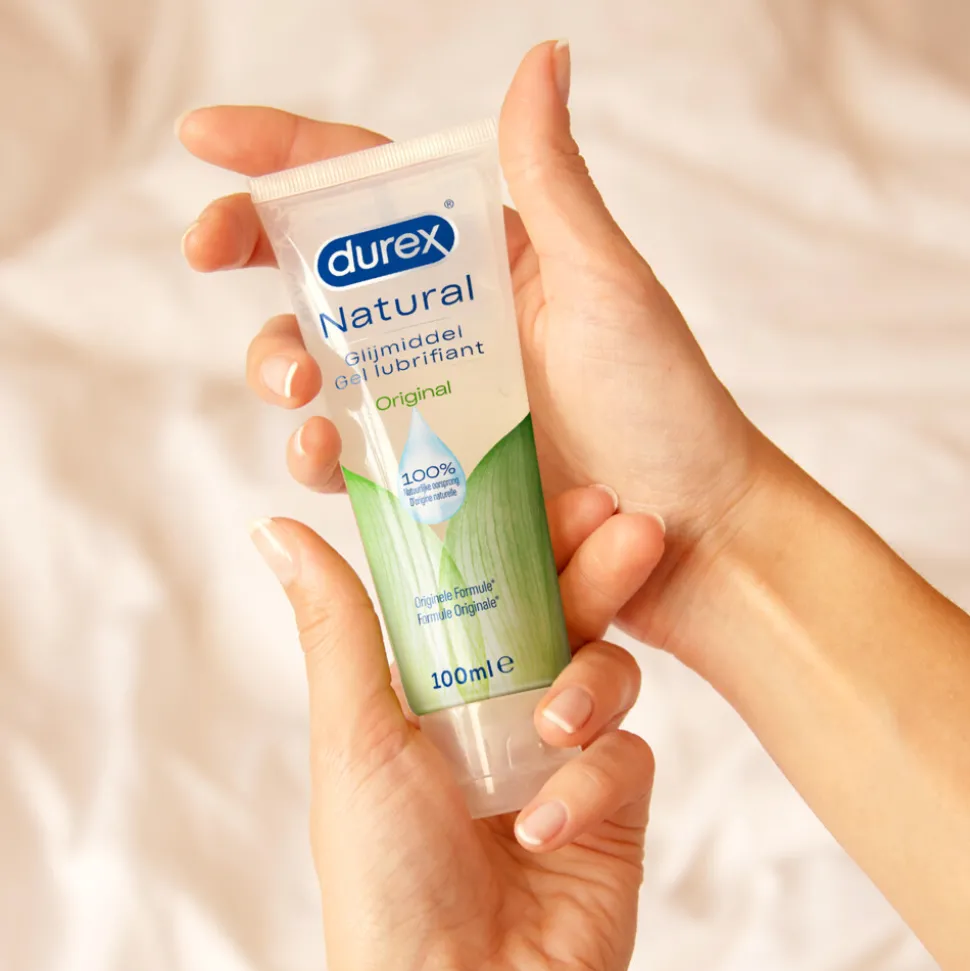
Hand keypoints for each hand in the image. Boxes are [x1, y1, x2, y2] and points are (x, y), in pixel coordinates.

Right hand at [177, 40, 764, 653]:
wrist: (689, 529)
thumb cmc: (664, 402)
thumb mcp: (606, 283)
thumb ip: (553, 180)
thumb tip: (541, 55)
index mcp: (484, 260)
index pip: (369, 187)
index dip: (282, 156)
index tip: (202, 142)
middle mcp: (447, 325)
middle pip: (319, 275)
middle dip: (253, 258)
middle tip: (212, 256)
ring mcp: (431, 403)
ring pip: (318, 367)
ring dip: (279, 365)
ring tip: (301, 388)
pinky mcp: (426, 475)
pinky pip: (347, 457)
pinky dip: (317, 452)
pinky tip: (322, 453)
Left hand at [249, 488, 663, 970]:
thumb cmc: (386, 873)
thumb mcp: (355, 735)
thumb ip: (337, 626)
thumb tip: (276, 529)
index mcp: (442, 679)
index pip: (491, 582)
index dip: (524, 534)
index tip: (560, 491)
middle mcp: (504, 704)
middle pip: (564, 609)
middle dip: (598, 567)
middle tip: (630, 526)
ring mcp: (562, 749)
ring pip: (607, 668)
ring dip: (591, 684)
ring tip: (559, 725)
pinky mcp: (612, 800)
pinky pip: (627, 754)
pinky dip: (593, 781)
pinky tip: (547, 822)